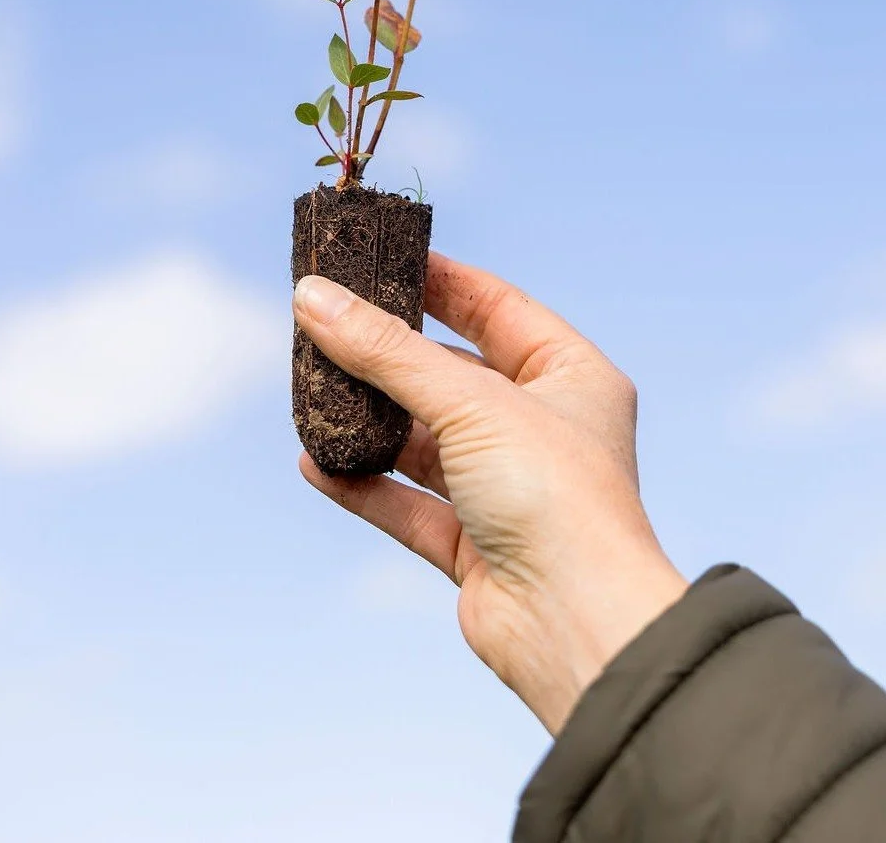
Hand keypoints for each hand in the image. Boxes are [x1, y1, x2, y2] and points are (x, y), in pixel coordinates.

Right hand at [293, 251, 688, 734]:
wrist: (578, 627)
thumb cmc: (554, 496)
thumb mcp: (469, 403)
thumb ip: (387, 351)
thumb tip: (314, 298)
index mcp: (571, 376)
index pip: (496, 307)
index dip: (437, 281)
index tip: (376, 258)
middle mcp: (543, 428)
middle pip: (451, 373)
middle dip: (388, 352)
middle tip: (325, 318)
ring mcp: (508, 489)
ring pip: (424, 440)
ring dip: (369, 419)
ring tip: (307, 388)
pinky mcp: (476, 546)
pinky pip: (407, 503)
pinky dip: (364, 483)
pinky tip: (315, 462)